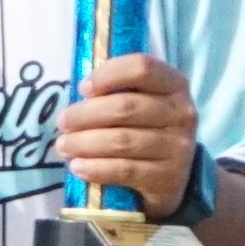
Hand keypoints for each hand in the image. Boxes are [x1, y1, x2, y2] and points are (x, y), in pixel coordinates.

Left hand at [61, 51, 201, 218]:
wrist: (169, 177)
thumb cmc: (144, 129)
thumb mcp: (140, 102)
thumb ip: (116, 91)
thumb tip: (80, 93)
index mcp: (174, 85)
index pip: (142, 68)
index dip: (108, 74)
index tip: (82, 88)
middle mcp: (182, 114)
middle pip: (126, 107)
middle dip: (86, 114)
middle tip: (63, 123)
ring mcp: (178, 147)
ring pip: (122, 140)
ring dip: (85, 143)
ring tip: (63, 146)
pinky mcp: (168, 178)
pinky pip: (125, 170)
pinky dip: (96, 168)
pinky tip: (78, 166)